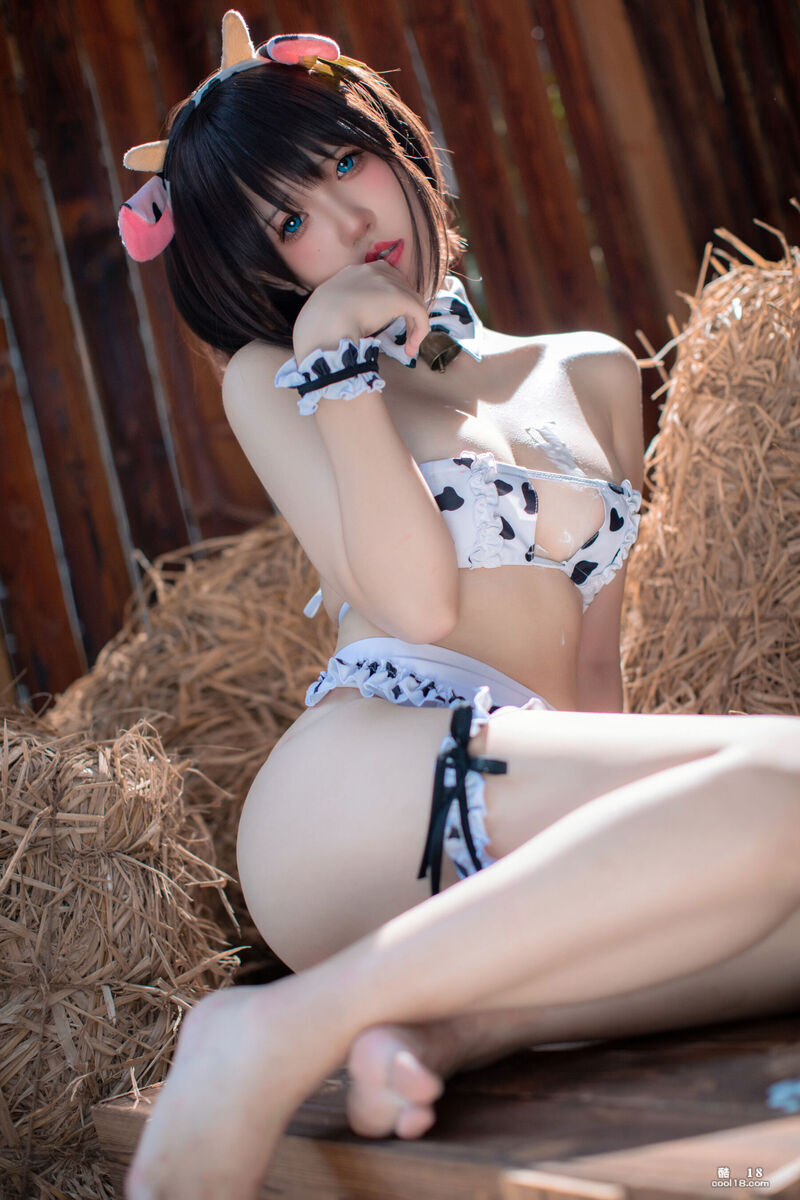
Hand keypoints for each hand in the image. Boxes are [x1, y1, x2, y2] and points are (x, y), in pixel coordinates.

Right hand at [292, 260, 429, 361]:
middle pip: (401, 286)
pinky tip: (410, 349)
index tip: (387, 319)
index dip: (390, 299)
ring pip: (413, 301)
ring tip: (408, 347)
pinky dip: (420, 330)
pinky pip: (419, 313)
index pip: (382, 277)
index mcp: (352, 273)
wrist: (322, 325)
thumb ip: (340, 311)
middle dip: (405, 310)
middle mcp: (371, 271)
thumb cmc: (318, 326)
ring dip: (414, 325)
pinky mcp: (398, 296)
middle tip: (403, 334)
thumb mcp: (327, 310)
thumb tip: (343, 326)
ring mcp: (386, 281)